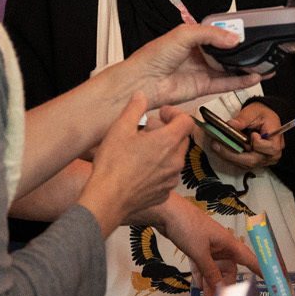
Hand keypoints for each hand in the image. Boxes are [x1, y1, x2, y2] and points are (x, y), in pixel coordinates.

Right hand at [79, 95, 194, 234]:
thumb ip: (134, 108)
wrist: (107, 199)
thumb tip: (141, 96)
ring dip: (163, 151)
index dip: (175, 113)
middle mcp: (176, 161)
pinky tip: (140, 169)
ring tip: (141, 150)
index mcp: (168, 142)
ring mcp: (171, 179)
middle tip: (148, 131)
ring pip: (174, 158)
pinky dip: (158, 169)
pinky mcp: (164, 193)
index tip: (161, 114)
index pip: (187, 120)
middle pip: (182, 139)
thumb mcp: (120, 128)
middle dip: (168, 131)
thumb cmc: (113, 165)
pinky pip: (167, 176)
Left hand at [118, 22, 255, 107]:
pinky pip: (225, 83)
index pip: (219, 34)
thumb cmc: (153, 56)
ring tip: (264, 65)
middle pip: (227, 53)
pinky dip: (240, 81)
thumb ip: (210, 34)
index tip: (248, 33)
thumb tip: (233, 39)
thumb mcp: (184, 34)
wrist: (143, 81)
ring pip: (229, 69)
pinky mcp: (202, 87)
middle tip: (261, 50)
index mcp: (192, 38)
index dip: (233, 34)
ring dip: (246, 68)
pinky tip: (253, 77)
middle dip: (244, 52)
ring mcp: (201, 71)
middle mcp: (198, 54)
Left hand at [143, 194, 258, 295]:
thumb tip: (220, 288)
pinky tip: (200, 288)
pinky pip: (203, 267)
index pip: (250, 259)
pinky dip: (202, 277)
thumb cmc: (186, 224)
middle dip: (226, 286)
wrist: (166, 212)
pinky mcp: (197, 248)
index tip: (270, 279)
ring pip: (215, 270)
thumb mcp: (200, 253)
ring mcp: (208, 247)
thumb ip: (210, 272)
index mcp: (228, 243)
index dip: (261, 269)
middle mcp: (221, 246)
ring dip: (212, 285)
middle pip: (229, 269)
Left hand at [203, 101, 285, 170]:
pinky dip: (232, 158)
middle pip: (253, 160)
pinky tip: (221, 150)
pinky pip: (243, 163)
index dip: (258, 143)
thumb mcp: (253, 112)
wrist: (264, 118)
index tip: (252, 134)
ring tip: (216, 147)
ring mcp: (264, 160)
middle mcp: (272, 154)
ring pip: (246, 164)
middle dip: (233, 155)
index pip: (268, 148)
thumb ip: (243, 119)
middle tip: (216, 146)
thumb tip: (230, 125)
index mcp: (276, 140)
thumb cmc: (262, 114)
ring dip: (230, 157)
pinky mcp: (257, 161)